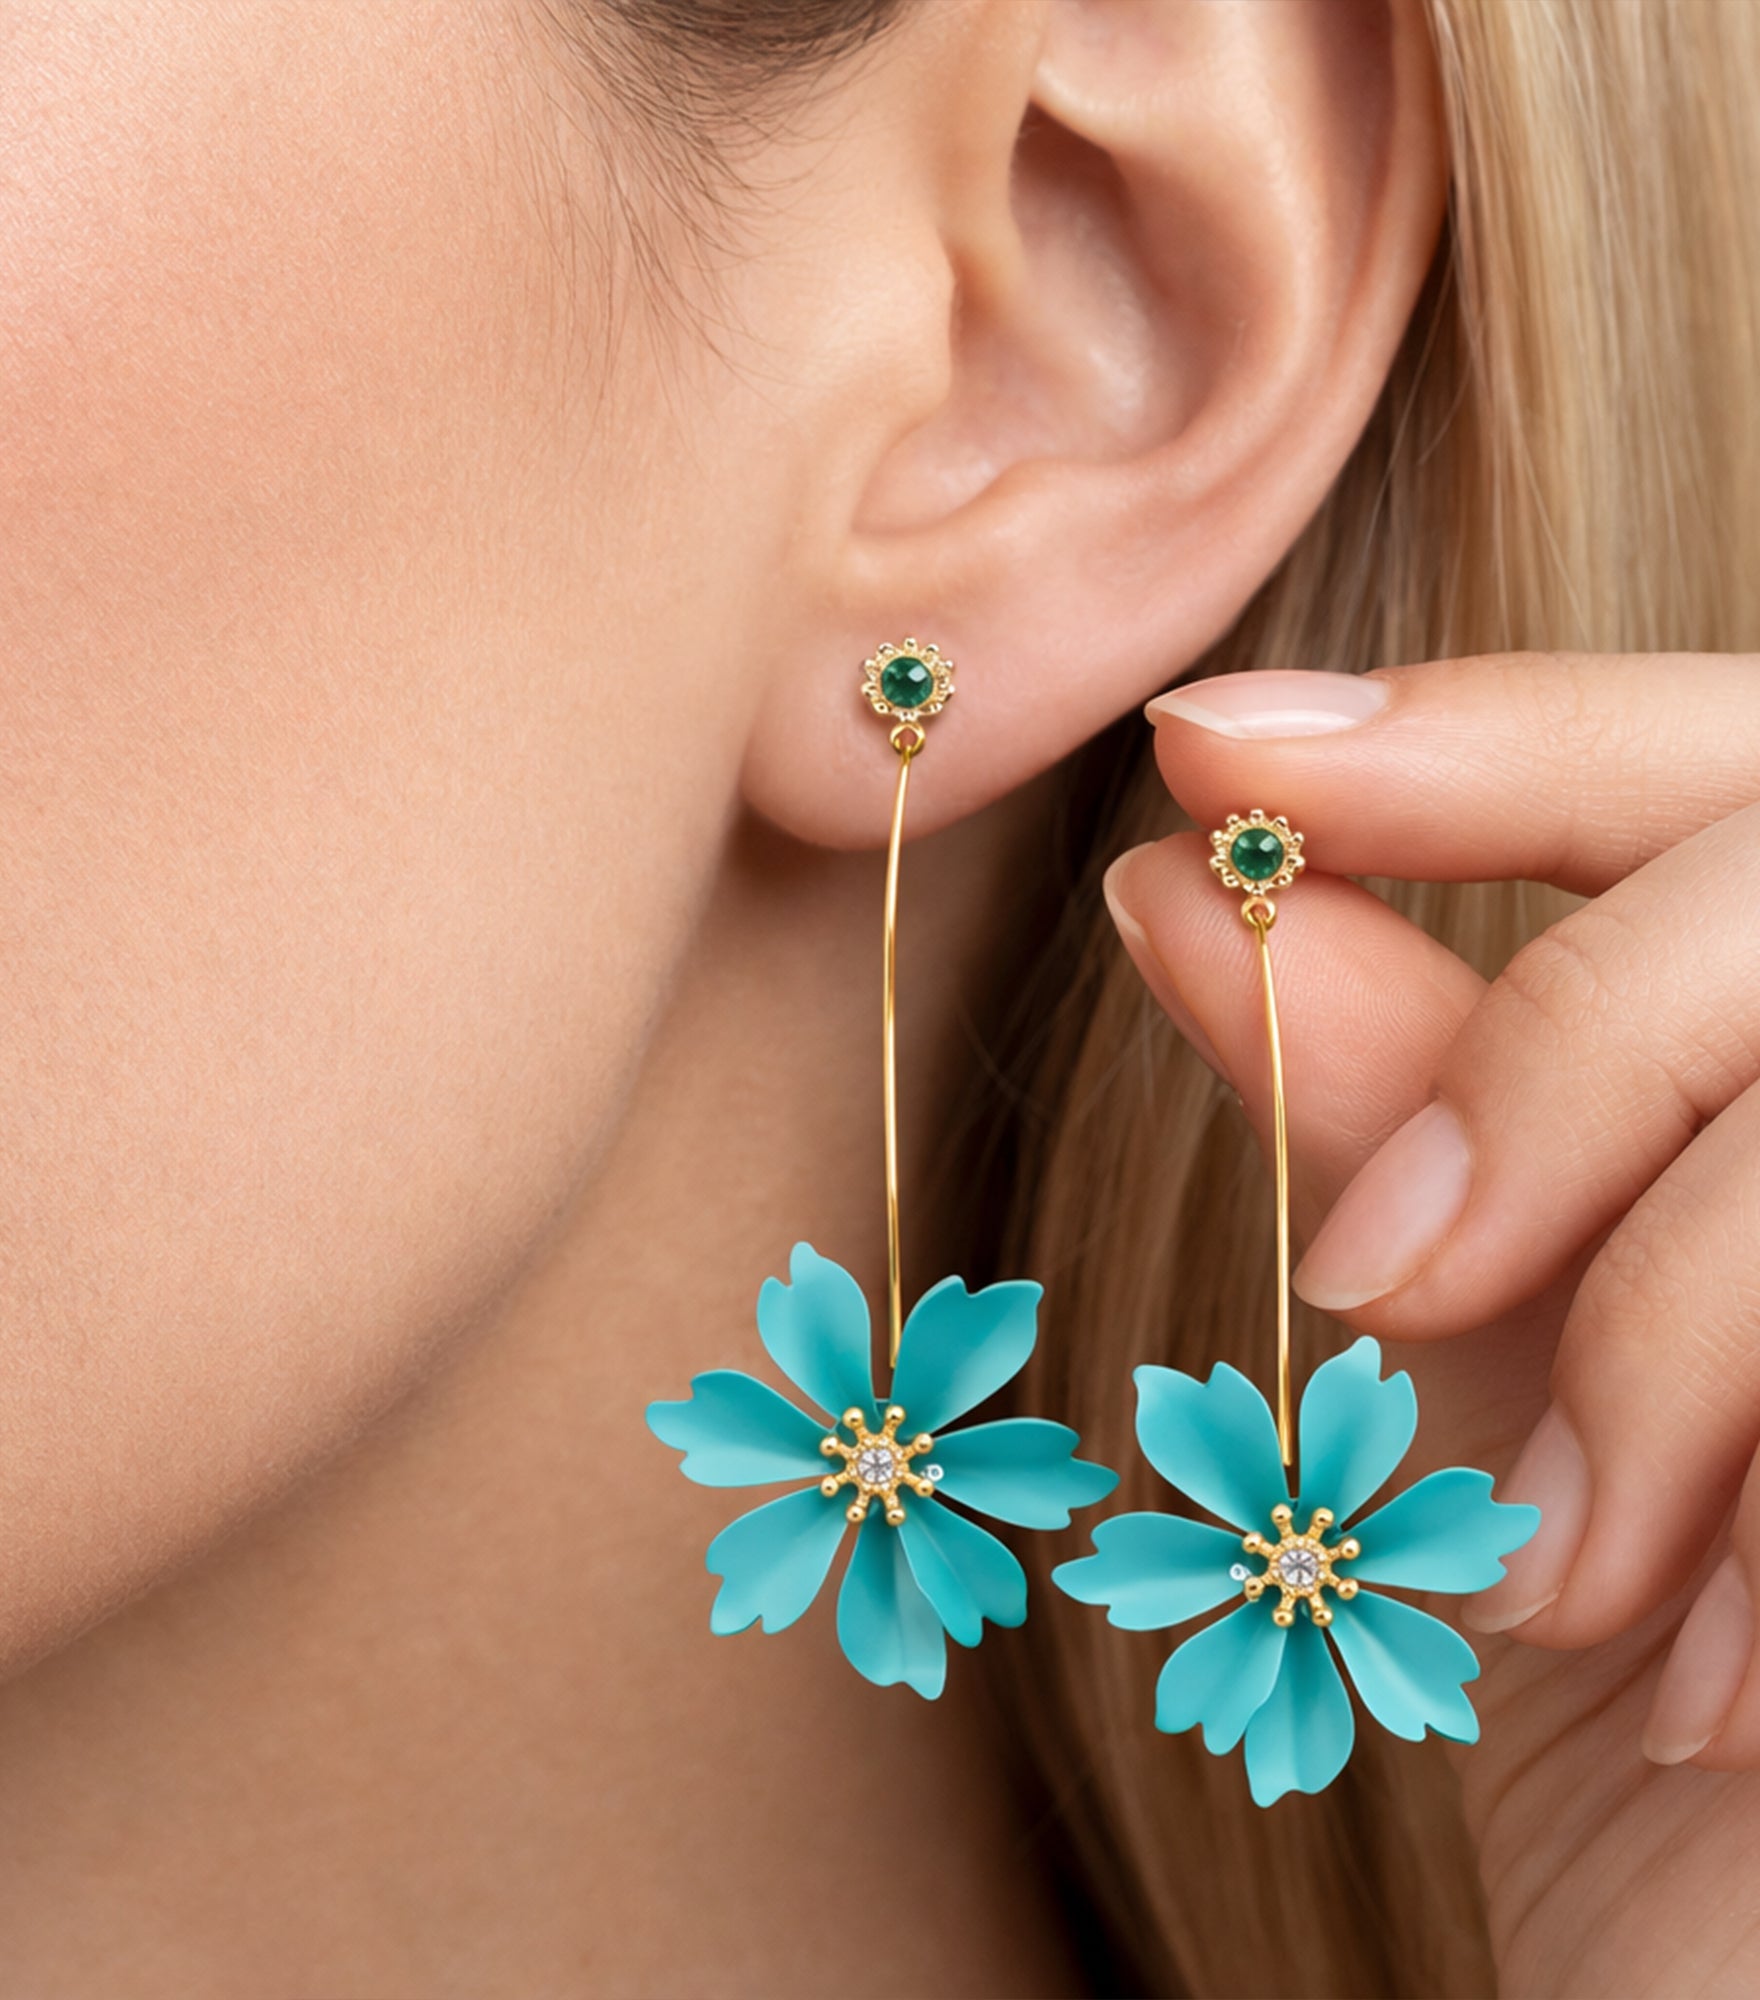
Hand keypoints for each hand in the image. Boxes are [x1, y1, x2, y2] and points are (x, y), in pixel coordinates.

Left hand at [1108, 654, 1759, 1995]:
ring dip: (1671, 1312)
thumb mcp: (1499, 1365)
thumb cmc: (1636, 1694)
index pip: (1730, 765)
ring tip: (1536, 1555)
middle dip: (1566, 1038)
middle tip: (1371, 1262)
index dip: (1482, 731)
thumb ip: (1399, 1109)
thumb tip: (1200, 883)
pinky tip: (1686, 1678)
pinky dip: (1759, 1481)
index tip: (1206, 757)